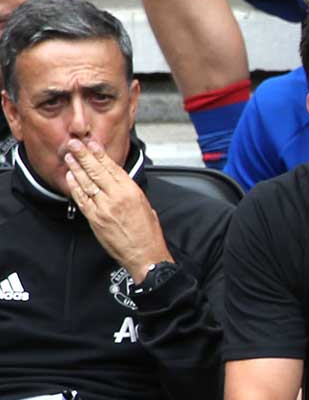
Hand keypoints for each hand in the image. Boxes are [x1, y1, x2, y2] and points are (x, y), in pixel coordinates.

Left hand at [62, 136, 168, 279]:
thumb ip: (130, 192)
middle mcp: (116, 198)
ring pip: (86, 183)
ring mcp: (103, 208)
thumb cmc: (148, 234)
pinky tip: (71, 178)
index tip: (92, 144)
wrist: (145, 255)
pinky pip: (81, 199)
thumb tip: (119, 182)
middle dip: (83, 156)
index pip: (112, 168)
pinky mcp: (94, 219)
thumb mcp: (145, 206)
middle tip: (74, 144)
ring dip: (76, 168)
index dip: (100, 154)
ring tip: (69, 157)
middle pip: (96, 171)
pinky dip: (75, 187)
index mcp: (132, 192)